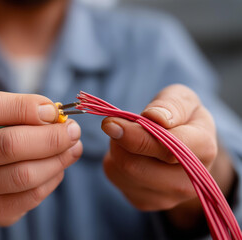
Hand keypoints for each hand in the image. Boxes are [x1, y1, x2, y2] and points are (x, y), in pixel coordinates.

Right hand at [0, 92, 82, 226]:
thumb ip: (16, 110)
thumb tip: (56, 115)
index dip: (24, 107)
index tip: (53, 110)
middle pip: (8, 144)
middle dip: (51, 136)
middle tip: (73, 131)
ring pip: (24, 174)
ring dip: (58, 159)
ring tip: (73, 147)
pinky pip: (31, 195)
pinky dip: (53, 178)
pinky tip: (58, 167)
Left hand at [101, 84, 233, 217]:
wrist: (185, 146)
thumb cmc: (181, 117)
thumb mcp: (182, 99)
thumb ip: (170, 105)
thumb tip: (154, 117)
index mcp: (203, 149)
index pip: (166, 148)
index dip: (135, 136)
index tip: (110, 122)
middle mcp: (188, 181)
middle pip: (136, 165)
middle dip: (120, 140)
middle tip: (116, 123)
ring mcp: (167, 197)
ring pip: (122, 171)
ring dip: (116, 148)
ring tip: (129, 137)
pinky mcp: (145, 202)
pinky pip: (117, 178)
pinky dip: (115, 160)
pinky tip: (129, 153)